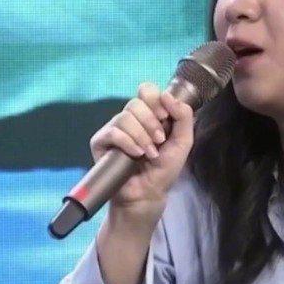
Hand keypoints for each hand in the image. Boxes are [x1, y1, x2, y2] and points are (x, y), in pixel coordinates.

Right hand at [89, 81, 194, 226]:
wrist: (149, 192)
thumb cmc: (165, 168)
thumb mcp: (183, 141)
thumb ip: (183, 115)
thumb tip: (167, 94)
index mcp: (149, 114)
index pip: (146, 90)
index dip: (155, 100)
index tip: (165, 117)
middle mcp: (131, 119)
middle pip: (136, 102)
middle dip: (151, 122)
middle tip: (159, 140)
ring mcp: (114, 129)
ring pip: (125, 117)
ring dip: (142, 136)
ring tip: (149, 153)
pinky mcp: (101, 142)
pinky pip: (112, 132)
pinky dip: (128, 143)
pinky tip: (136, 154)